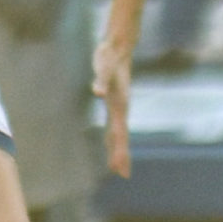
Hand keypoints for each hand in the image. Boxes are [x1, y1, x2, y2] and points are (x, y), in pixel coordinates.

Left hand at [93, 35, 133, 175]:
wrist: (118, 46)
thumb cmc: (109, 56)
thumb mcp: (103, 67)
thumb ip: (101, 81)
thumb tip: (98, 92)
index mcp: (120, 104)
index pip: (119, 132)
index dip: (119, 149)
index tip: (120, 167)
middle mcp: (121, 107)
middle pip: (121, 136)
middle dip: (121, 155)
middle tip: (123, 174)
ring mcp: (118, 105)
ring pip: (119, 132)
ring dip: (118, 149)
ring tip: (119, 167)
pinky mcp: (113, 101)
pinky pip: (113, 124)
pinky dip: (111, 137)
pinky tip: (109, 143)